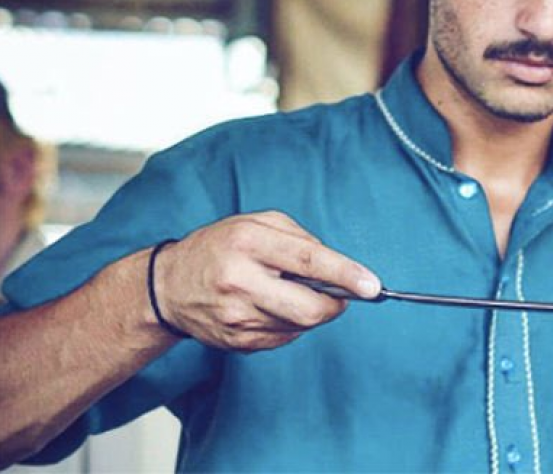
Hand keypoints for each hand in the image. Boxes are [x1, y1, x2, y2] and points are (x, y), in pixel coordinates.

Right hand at [153, 211, 379, 350]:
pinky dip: (291, 323)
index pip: (309, 260)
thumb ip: (300, 238)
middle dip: (336, 305)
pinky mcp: (236, 342)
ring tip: (288, 292)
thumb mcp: (256, 223)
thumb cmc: (221, 246)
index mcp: (249, 242)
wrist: (168, 285)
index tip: (371, 286)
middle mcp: (241, 281)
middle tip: (341, 295)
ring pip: (301, 325)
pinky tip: (272, 306)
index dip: (345, 274)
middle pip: (309, 307)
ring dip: (311, 311)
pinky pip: (285, 337)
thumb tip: (337, 267)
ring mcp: (237, 317)